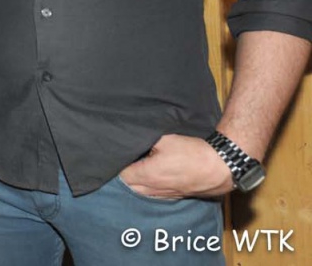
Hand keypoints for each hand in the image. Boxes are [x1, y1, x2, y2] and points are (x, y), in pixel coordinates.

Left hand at [118, 133, 233, 199]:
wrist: (220, 167)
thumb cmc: (192, 152)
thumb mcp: (165, 139)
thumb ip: (146, 141)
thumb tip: (133, 140)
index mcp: (148, 175)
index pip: (122, 175)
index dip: (116, 165)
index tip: (115, 156)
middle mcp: (155, 189)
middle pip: (129, 187)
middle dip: (123, 176)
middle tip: (122, 163)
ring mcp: (166, 195)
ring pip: (142, 193)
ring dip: (136, 184)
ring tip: (134, 171)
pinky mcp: (176, 196)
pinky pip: (155, 195)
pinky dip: (148, 189)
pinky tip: (149, 180)